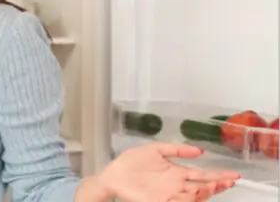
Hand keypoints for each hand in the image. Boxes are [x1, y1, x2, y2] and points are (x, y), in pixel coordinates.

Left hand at [97, 143, 240, 200]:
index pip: (202, 175)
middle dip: (217, 186)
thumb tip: (199, 151)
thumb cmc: (131, 162)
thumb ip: (176, 149)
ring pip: (193, 197)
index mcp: (177, 173)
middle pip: (202, 188)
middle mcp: (176, 185)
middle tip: (228, 182)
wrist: (114, 174)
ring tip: (212, 186)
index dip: (218, 175)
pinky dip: (186, 200)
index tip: (234, 175)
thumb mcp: (155, 150)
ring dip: (204, 192)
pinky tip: (194, 194)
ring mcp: (169, 195)